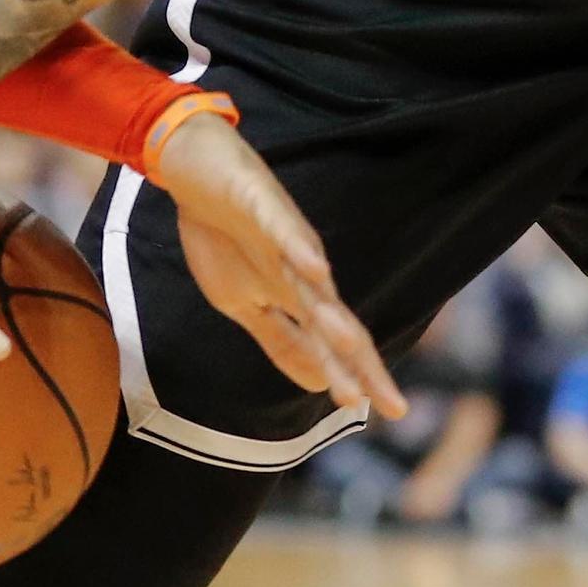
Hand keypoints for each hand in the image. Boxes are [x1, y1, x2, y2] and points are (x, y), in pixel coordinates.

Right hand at [152, 112, 406, 421]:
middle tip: (393, 404)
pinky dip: (298, 250)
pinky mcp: (263, 208)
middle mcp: (302, 272)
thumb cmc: (224, 238)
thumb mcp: (246, 305)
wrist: (194, 173)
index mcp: (298, 297)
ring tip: (351, 351)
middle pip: (338, 323)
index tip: (392, 413)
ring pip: (315, 285)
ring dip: (332, 319)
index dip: (361, 377)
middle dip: (363, 363)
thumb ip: (282, 341)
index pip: (336, 345)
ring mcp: (285, 240)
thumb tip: (318, 383)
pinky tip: (316, 270)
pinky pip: (283, 231)